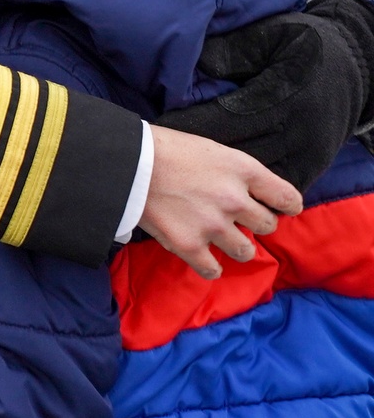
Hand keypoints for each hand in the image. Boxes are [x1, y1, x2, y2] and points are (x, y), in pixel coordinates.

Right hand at [139, 125, 300, 279]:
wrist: (129, 163)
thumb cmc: (167, 148)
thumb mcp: (211, 149)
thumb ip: (236, 172)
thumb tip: (251, 192)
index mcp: (242, 169)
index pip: (286, 196)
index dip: (288, 205)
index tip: (284, 209)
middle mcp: (234, 199)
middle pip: (268, 226)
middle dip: (256, 223)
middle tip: (238, 218)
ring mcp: (213, 226)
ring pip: (245, 251)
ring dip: (235, 245)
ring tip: (218, 236)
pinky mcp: (190, 246)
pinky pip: (214, 269)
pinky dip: (209, 264)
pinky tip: (201, 253)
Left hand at [158, 0, 373, 191]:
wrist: (352, 60)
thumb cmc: (301, 43)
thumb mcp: (268, 37)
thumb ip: (233, 53)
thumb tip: (198, 66)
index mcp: (279, 94)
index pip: (228, 119)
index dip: (195, 127)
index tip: (164, 131)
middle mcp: (294, 127)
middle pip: (240, 154)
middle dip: (204, 160)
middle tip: (167, 163)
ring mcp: (306, 149)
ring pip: (261, 177)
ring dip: (229, 182)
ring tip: (191, 183)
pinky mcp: (315, 162)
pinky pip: (281, 185)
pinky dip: (257, 191)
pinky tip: (229, 191)